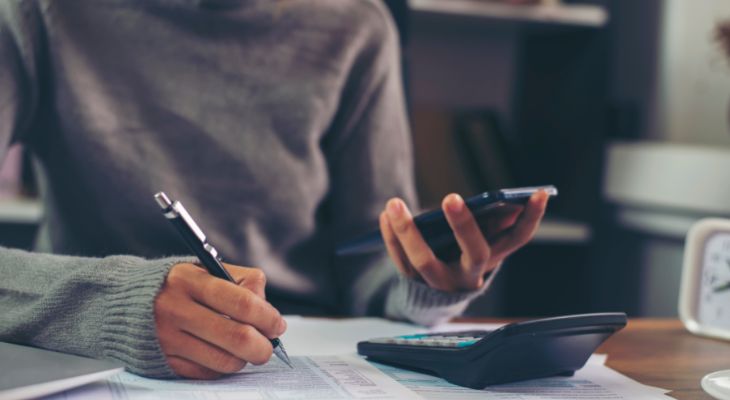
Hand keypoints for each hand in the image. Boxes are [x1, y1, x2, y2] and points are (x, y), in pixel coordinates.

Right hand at [155, 263, 285, 378]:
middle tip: (268, 345)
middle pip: (237, 337)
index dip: (267, 317)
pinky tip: (222, 354)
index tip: (277, 325)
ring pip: (225, 361)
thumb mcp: (204, 269)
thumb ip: (240, 282)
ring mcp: (167, 338)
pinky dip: (222, 367)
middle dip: (263, 346)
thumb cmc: (175, 285)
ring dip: (244, 359)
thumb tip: (267, 310)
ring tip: (245, 349)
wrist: (121, 300)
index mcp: (190, 280)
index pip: (242, 302)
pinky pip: (207, 373)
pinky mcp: (163, 361)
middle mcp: (175, 309)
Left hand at [380, 191, 548, 291]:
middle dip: (464, 226)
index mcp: (493, 259)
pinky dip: (391, 237)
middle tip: (451, 197)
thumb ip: (489, 224)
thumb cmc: (458, 253)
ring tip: (394, 204)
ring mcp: (442, 282)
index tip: (540, 193)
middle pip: (473, 252)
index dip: (531, 217)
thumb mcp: (477, 240)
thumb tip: (503, 206)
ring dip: (408, 231)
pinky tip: (384, 216)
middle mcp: (470, 274)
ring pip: (424, 260)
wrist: (432, 297)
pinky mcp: (415, 284)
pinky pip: (400, 261)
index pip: (518, 238)